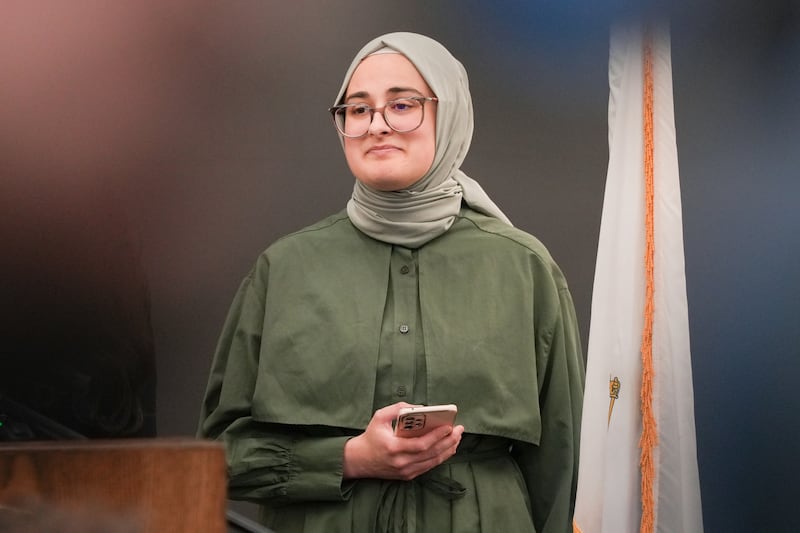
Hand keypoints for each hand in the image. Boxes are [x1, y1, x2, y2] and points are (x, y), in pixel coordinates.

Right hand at [343, 402, 463, 480]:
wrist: (358, 461)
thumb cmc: (370, 437)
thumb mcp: (379, 417)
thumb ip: (397, 408)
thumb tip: (418, 408)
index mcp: (394, 448)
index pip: (422, 444)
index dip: (437, 436)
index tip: (449, 426)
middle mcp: (401, 462)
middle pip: (431, 453)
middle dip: (448, 441)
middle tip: (459, 430)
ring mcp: (405, 471)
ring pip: (433, 462)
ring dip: (448, 450)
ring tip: (457, 438)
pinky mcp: (408, 476)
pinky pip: (428, 466)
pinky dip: (440, 457)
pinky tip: (448, 448)